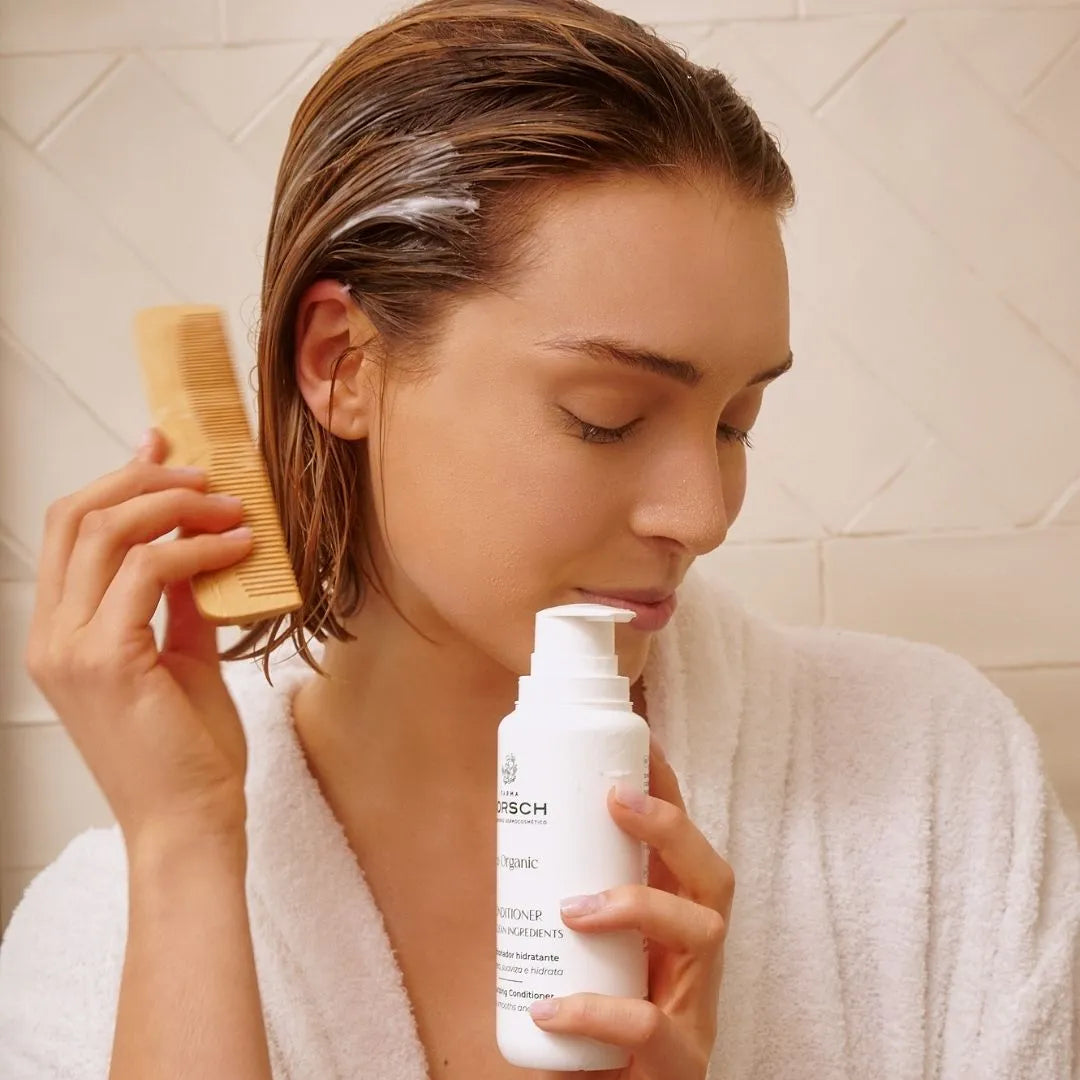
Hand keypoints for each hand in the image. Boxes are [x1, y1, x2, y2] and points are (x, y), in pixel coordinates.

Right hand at [24, 428, 256, 848]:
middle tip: (203, 474)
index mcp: (60, 634)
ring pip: (105, 532)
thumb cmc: (187, 750)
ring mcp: (70, 648)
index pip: (70, 531)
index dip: (117, 481)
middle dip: (142, 479)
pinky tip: (237, 547)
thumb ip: (178, 601)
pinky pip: (146, 573)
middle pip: (76, 516)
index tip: (165, 450)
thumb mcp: (181, 657)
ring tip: (230, 506)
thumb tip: (195, 542)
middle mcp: (50, 636)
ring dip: (173, 506)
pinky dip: (194, 549)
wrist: (189, 822)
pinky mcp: (107, 660)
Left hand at [530, 736, 732, 1078]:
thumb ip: (559, 897)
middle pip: (713, 876)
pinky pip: (649, 1028)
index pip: (682, 843)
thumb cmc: (592, 1023)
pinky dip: (597, 1010)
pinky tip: (551, 1006)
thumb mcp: (582, 950)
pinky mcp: (680, 1064)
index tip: (635, 741)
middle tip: (614, 799)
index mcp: (673, 921)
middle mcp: (696, 955)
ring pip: (700, 934)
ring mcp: (696, 1007)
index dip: (666, 789)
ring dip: (635, 904)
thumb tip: (505, 830)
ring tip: (571, 908)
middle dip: (671, 826)